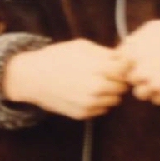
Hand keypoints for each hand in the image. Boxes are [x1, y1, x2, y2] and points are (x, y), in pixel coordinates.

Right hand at [3, 39, 129, 119]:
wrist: (33, 77)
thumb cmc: (58, 57)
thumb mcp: (82, 46)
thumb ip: (105, 53)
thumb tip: (124, 57)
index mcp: (99, 67)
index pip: (126, 69)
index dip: (124, 65)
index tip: (119, 62)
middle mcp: (97, 87)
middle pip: (123, 86)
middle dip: (119, 79)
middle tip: (109, 73)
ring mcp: (90, 103)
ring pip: (115, 99)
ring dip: (111, 91)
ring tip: (97, 81)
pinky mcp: (83, 114)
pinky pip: (103, 109)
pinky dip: (100, 101)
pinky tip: (88, 92)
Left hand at [118, 20, 159, 104]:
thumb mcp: (148, 29)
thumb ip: (131, 42)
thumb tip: (120, 52)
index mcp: (131, 55)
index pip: (117, 67)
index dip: (126, 64)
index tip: (134, 62)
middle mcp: (139, 72)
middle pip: (129, 81)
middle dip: (136, 75)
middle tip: (149, 68)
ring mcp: (153, 85)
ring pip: (140, 94)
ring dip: (147, 87)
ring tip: (159, 76)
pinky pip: (157, 100)